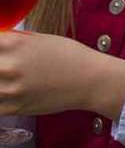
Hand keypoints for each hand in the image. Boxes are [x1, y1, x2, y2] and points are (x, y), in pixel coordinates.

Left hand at [0, 32, 124, 117]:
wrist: (91, 80)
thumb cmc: (70, 56)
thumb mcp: (41, 39)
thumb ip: (14, 40)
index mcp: (15, 43)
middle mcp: (9, 66)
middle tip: (3, 66)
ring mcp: (10, 89)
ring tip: (5, 78)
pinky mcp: (14, 108)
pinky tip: (5, 92)